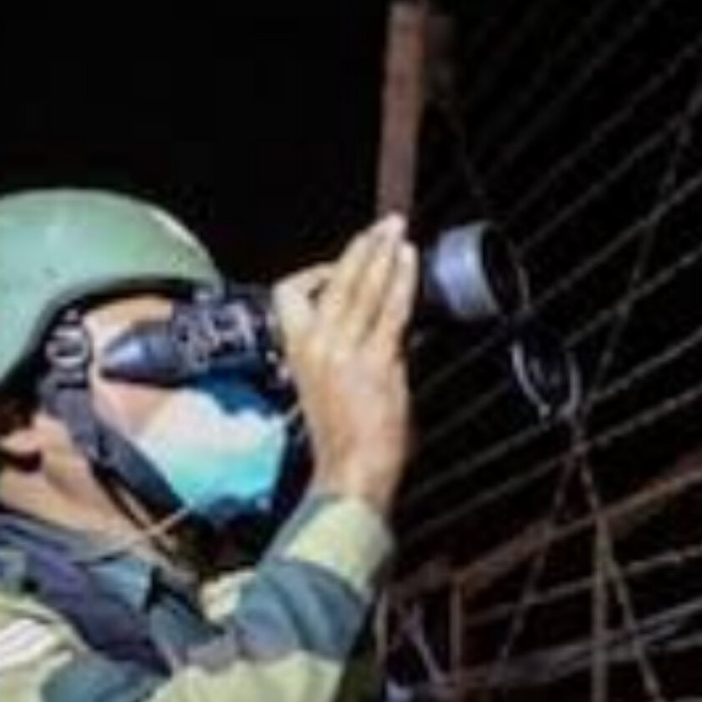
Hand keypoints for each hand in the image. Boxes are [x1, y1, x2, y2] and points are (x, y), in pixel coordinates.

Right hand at [273, 214, 418, 514]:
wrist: (351, 475)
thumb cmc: (344, 444)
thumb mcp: (329, 390)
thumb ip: (345, 354)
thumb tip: (376, 327)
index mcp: (297, 352)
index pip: (291, 295)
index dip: (315, 274)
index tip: (338, 268)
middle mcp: (316, 346)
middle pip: (335, 281)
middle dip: (362, 247)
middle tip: (383, 226)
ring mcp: (345, 352)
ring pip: (363, 288)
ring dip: (382, 254)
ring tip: (397, 233)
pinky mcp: (376, 363)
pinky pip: (390, 311)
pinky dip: (401, 282)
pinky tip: (410, 263)